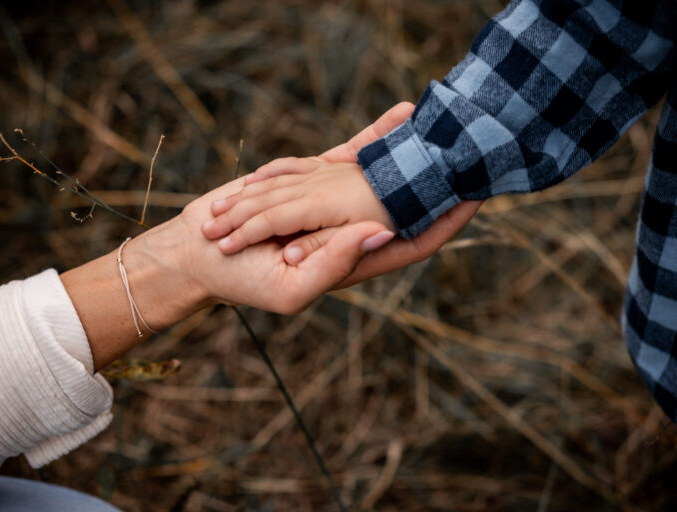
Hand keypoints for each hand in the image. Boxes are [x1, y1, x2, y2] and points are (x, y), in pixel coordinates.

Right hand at [64, 102, 479, 369]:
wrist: (199, 251)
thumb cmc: (240, 281)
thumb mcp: (289, 289)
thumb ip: (335, 264)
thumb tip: (382, 233)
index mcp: (350, 261)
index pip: (412, 243)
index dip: (446, 224)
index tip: (477, 198)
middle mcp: (348, 230)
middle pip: (405, 206)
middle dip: (440, 186)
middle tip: (477, 157)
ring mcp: (332, 203)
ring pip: (383, 175)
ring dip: (415, 155)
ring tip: (449, 130)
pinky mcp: (310, 180)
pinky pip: (350, 154)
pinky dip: (376, 136)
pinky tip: (401, 115)